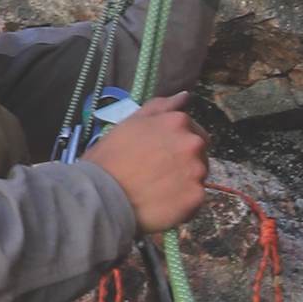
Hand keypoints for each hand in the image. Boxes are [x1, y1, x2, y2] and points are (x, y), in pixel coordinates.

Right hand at [86, 97, 210, 238]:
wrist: (102, 196)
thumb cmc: (110, 157)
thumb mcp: (130, 123)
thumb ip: (160, 107)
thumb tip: (185, 96)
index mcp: (178, 122)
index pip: (195, 132)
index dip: (178, 145)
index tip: (161, 156)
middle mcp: (193, 143)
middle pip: (200, 154)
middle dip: (185, 162)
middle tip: (160, 174)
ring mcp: (197, 171)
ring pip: (198, 177)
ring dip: (184, 183)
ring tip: (158, 190)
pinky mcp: (196, 196)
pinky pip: (196, 200)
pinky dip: (183, 204)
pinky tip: (162, 204)